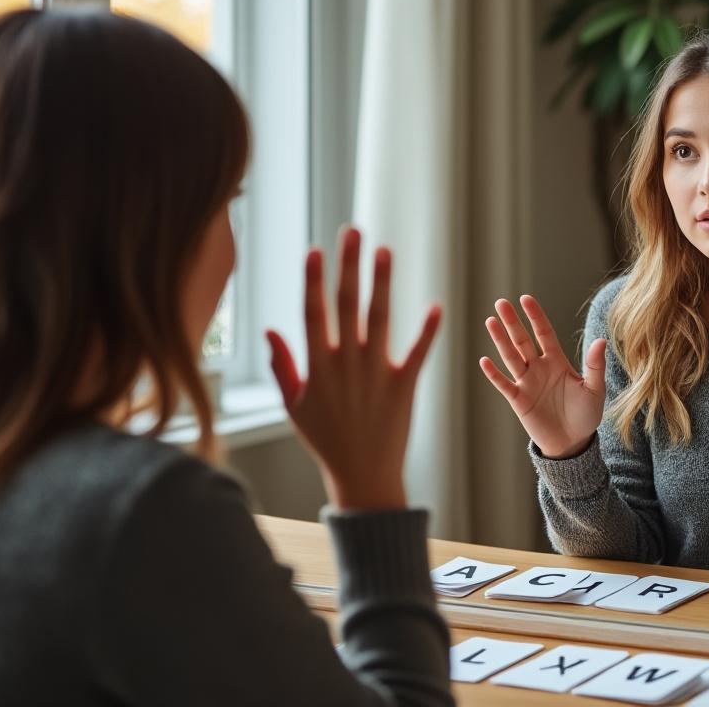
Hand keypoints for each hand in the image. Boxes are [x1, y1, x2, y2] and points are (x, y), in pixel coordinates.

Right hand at [265, 227, 440, 509]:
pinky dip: (427, 330)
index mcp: (318, 367)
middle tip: (354, 231)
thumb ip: (283, 367)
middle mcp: (346, 364)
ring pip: (379, 319)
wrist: (363, 476)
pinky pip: (418, 353)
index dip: (314, 280)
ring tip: (385, 251)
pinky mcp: (404, 386)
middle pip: (346, 305)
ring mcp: (376, 374)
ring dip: (382, 283)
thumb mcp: (294, 406)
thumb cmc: (325, 440)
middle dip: (349, 266)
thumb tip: (270, 330)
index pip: (314, 314)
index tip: (316, 250)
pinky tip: (437, 306)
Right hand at [479, 295, 605, 458]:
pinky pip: (504, 384)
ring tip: (490, 322)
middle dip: (512, 322)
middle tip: (500, 302)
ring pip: (511, 357)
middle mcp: (539, 368)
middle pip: (522, 340)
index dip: (535, 316)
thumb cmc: (585, 415)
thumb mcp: (594, 389)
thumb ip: (595, 365)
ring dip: (500, 340)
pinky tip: (484, 360)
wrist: (572, 443)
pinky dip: (494, 374)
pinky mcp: (518, 400)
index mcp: (557, 362)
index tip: (525, 299)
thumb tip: (600, 340)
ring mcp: (527, 383)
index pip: (544, 333)